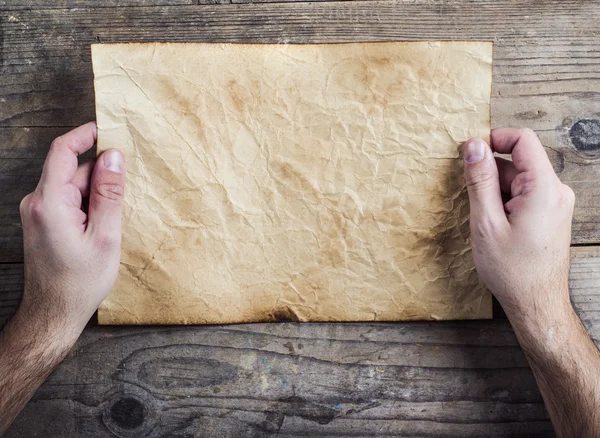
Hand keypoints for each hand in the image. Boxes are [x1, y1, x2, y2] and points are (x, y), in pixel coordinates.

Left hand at [16, 122, 125, 345]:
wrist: (53, 313)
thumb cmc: (79, 282)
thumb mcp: (105, 236)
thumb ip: (109, 193)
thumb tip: (114, 157)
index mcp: (49, 203)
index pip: (62, 151)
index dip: (85, 135)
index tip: (107, 129)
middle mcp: (36, 203)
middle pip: (71, 170)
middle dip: (100, 175)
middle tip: (125, 193)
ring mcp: (37, 213)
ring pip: (71, 186)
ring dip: (94, 194)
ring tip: (111, 223)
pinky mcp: (42, 222)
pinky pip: (67, 200)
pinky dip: (86, 204)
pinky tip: (100, 226)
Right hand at [463, 128, 574, 319]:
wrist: (536, 302)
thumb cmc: (512, 270)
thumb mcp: (486, 222)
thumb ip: (480, 180)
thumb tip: (473, 146)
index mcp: (544, 189)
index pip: (523, 140)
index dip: (494, 140)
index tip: (471, 155)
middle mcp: (557, 191)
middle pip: (517, 162)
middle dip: (490, 175)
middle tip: (475, 204)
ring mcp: (556, 202)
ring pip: (518, 179)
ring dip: (496, 192)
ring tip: (488, 223)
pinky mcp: (551, 212)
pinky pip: (524, 193)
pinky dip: (505, 202)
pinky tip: (497, 226)